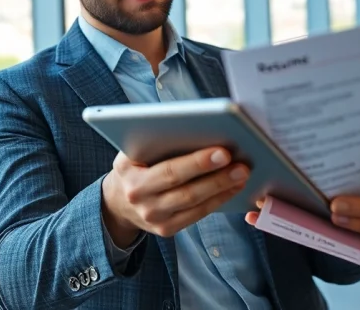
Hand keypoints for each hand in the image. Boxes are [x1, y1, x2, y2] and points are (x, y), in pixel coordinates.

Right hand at [101, 147, 248, 243]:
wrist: (117, 202)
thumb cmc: (133, 167)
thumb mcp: (131, 152)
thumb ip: (154, 142)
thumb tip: (196, 129)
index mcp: (130, 176)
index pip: (170, 171)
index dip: (198, 163)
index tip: (223, 152)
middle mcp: (141, 201)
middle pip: (186, 190)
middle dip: (217, 177)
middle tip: (241, 164)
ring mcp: (154, 219)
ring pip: (195, 204)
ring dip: (222, 189)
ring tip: (242, 174)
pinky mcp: (167, 229)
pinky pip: (197, 215)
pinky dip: (218, 200)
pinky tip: (232, 187)